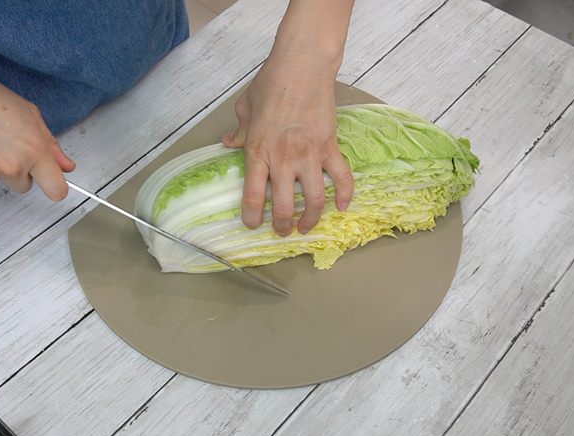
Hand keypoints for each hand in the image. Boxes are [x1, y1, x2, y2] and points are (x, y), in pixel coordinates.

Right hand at [0, 41, 73, 201]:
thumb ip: (51, 144)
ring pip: (1, 179)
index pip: (56, 189)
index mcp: (35, 150)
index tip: (52, 182)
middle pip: (25, 186)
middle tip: (8, 144)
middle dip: (21, 171)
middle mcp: (13, 166)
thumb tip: (67, 166)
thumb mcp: (29, 113)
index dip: (56, 187)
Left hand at [222, 0, 354, 235]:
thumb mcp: (244, 107)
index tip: (252, 225)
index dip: (251, 218)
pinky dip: (344, 195)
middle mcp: (283, 159)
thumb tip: (229, 143)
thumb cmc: (271, 83)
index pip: (252, 196)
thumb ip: (238, 131)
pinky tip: (343, 207)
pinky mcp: (329, 147)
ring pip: (313, 199)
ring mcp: (309, 155)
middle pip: (283, 206)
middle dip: (281, 225)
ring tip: (306, 227)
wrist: (302, 66)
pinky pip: (341, 177)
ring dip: (310, 219)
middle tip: (282, 231)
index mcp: (258, 152)